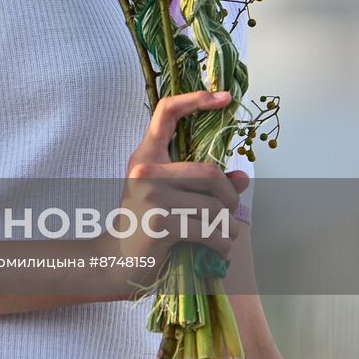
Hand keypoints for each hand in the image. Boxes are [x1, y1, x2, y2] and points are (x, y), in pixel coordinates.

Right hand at [114, 90, 249, 273]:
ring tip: (222, 236)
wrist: (117, 260)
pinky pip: (209, 229)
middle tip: (230, 213)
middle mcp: (145, 170)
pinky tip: (217, 249)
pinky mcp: (160, 222)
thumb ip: (203, 184)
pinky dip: (222, 243)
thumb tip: (241, 177)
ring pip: (214, 206)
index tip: (225, 97)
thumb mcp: (171, 196)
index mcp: (146, 156)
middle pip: (209, 172)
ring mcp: (151, 196)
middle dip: (230, 197)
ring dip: (228, 227)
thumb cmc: (146, 226)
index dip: (196, 99)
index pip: (166, 113)